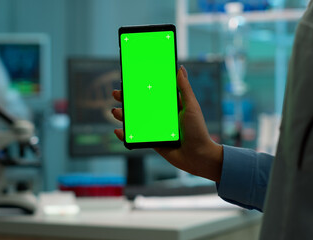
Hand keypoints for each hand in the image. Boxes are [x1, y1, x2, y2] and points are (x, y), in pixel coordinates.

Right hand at [111, 66, 222, 181]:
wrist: (198, 156)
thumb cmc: (198, 130)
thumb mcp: (191, 106)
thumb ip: (184, 88)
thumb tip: (180, 68)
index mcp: (170, 105)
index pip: (153, 92)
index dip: (141, 86)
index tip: (130, 79)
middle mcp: (161, 116)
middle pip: (140, 105)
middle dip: (127, 99)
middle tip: (117, 94)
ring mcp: (156, 129)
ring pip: (135, 120)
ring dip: (123, 115)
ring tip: (115, 111)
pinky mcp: (153, 141)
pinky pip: (136, 136)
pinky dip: (125, 135)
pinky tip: (118, 131)